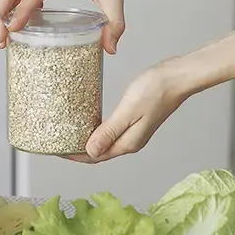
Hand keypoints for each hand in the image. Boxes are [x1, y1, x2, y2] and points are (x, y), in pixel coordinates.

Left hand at [68, 63, 191, 164]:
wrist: (177, 77)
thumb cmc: (155, 90)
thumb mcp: (127, 111)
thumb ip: (108, 132)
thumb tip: (90, 152)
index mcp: (128, 143)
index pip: (96, 157)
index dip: (75, 155)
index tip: (56, 149)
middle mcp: (131, 141)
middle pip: (99, 152)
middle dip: (78, 149)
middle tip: (57, 140)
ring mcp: (134, 132)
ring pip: (105, 141)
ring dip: (87, 139)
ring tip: (68, 131)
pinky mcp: (135, 120)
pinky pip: (111, 130)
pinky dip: (97, 129)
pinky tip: (89, 120)